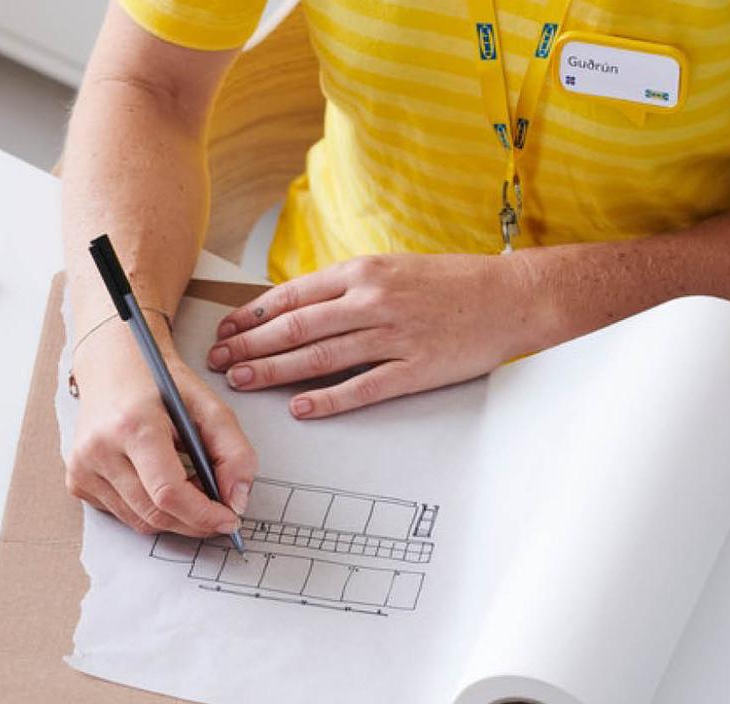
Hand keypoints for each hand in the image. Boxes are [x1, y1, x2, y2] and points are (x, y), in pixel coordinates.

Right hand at [67, 315, 256, 536]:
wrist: (112, 366)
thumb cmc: (159, 384)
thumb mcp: (208, 406)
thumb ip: (234, 452)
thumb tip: (237, 501)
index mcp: (132, 425)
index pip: (168, 492)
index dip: (203, 515)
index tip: (228, 519)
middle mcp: (99, 449)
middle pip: (155, 513)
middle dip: (193, 521)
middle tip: (217, 511)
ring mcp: (83, 468)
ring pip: (140, 521)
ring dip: (174, 517)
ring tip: (190, 491)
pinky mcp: (77, 482)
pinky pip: (123, 515)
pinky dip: (149, 509)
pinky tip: (158, 485)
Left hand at [208, 253, 539, 417]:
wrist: (511, 296)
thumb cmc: (448, 284)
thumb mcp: (390, 270)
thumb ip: (344, 290)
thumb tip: (294, 310)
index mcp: (362, 273)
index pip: (292, 296)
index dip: (251, 317)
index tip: (224, 332)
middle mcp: (372, 300)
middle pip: (295, 327)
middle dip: (250, 346)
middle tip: (218, 363)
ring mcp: (393, 335)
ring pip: (319, 357)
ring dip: (273, 371)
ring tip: (241, 382)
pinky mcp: (415, 368)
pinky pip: (362, 388)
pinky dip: (327, 399)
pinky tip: (299, 408)